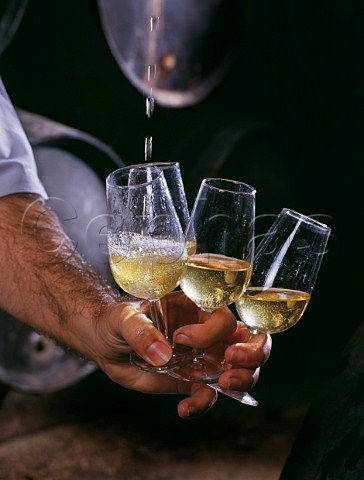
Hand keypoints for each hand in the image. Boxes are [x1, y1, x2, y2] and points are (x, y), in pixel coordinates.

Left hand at [90, 290, 270, 418]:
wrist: (106, 344)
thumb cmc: (117, 320)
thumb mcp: (124, 319)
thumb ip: (141, 331)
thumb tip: (162, 354)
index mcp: (194, 307)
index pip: (221, 316)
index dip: (211, 330)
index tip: (181, 338)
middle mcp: (206, 331)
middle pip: (248, 339)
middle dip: (252, 353)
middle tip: (233, 365)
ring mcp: (202, 357)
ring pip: (240, 369)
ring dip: (242, 379)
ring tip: (224, 386)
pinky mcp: (191, 380)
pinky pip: (209, 394)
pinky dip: (203, 403)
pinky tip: (184, 408)